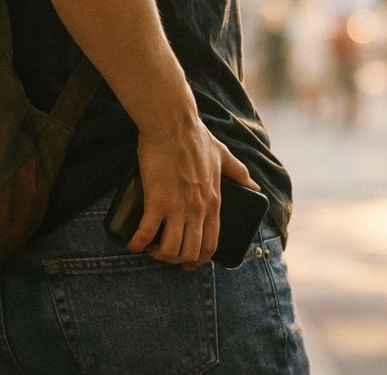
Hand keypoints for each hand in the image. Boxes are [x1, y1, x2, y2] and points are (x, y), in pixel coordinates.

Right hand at [128, 121, 257, 270]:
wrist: (172, 123)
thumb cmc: (195, 136)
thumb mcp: (222, 155)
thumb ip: (238, 172)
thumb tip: (255, 187)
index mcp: (214, 202)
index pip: (212, 243)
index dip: (200, 259)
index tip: (189, 263)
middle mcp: (198, 210)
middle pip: (190, 251)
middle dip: (177, 260)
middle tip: (164, 254)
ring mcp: (177, 208)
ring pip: (170, 249)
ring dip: (158, 254)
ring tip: (149, 248)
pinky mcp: (156, 201)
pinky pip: (146, 233)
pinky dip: (137, 244)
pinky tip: (132, 244)